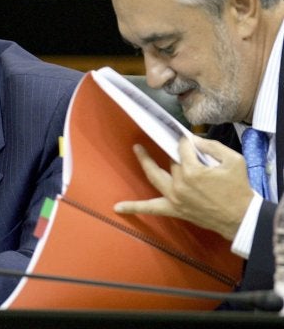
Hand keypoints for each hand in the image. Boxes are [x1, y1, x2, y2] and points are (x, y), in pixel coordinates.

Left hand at [114, 136, 253, 239]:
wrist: (241, 218)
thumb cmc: (239, 189)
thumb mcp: (233, 160)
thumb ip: (212, 146)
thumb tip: (193, 140)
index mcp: (193, 171)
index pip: (183, 149)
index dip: (188, 143)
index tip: (192, 143)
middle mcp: (179, 183)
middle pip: (171, 161)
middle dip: (175, 153)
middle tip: (170, 141)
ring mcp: (174, 197)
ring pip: (155, 176)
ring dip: (145, 163)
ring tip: (138, 148)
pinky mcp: (173, 209)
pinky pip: (150, 208)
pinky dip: (134, 207)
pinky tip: (117, 207)